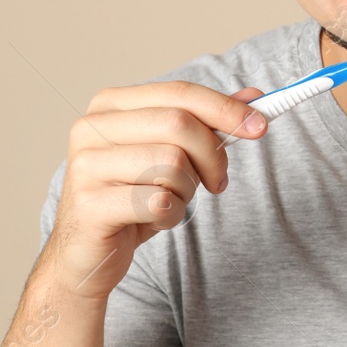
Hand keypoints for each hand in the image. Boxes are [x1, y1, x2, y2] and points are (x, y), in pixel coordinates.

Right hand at [43, 82, 268, 300]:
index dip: (226, 108)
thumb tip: (254, 96)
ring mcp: (85, 165)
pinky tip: (154, 219)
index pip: (180, 93)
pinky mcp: (89, 204)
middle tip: (218, 181)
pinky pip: (159, 202)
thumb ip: (208, 122)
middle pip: (179, 124)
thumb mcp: (172, 153)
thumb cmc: (134, 196)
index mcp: (111, 105)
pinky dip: (171, 215)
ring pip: (172, 163)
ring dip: (187, 190)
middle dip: (212, 155)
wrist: (88, 253)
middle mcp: (91, 127)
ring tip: (171, 201)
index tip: (260, 126)